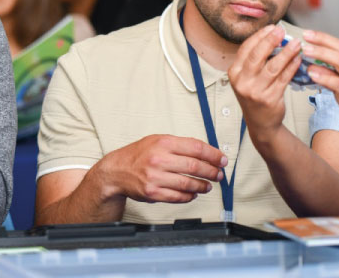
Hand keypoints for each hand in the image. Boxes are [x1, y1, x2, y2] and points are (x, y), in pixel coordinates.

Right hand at [95, 135, 227, 202]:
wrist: (116, 171)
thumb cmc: (138, 155)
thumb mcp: (157, 141)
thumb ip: (179, 145)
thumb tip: (205, 152)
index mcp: (163, 143)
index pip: (196, 147)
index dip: (213, 155)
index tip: (222, 160)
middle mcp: (159, 159)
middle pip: (195, 166)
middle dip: (212, 172)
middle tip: (218, 175)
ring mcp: (155, 177)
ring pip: (188, 183)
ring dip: (202, 186)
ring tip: (208, 186)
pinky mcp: (153, 192)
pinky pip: (177, 196)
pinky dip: (189, 196)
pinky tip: (193, 193)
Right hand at [228, 25, 301, 144]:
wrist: (261, 123)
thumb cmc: (256, 95)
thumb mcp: (247, 77)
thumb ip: (256, 60)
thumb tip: (274, 37)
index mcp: (234, 72)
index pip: (246, 49)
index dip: (260, 36)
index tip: (272, 28)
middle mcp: (242, 82)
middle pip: (257, 56)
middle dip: (270, 40)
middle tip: (282, 31)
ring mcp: (255, 91)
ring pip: (273, 67)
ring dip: (286, 53)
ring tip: (296, 44)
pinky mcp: (270, 99)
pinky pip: (284, 78)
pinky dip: (292, 67)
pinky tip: (298, 59)